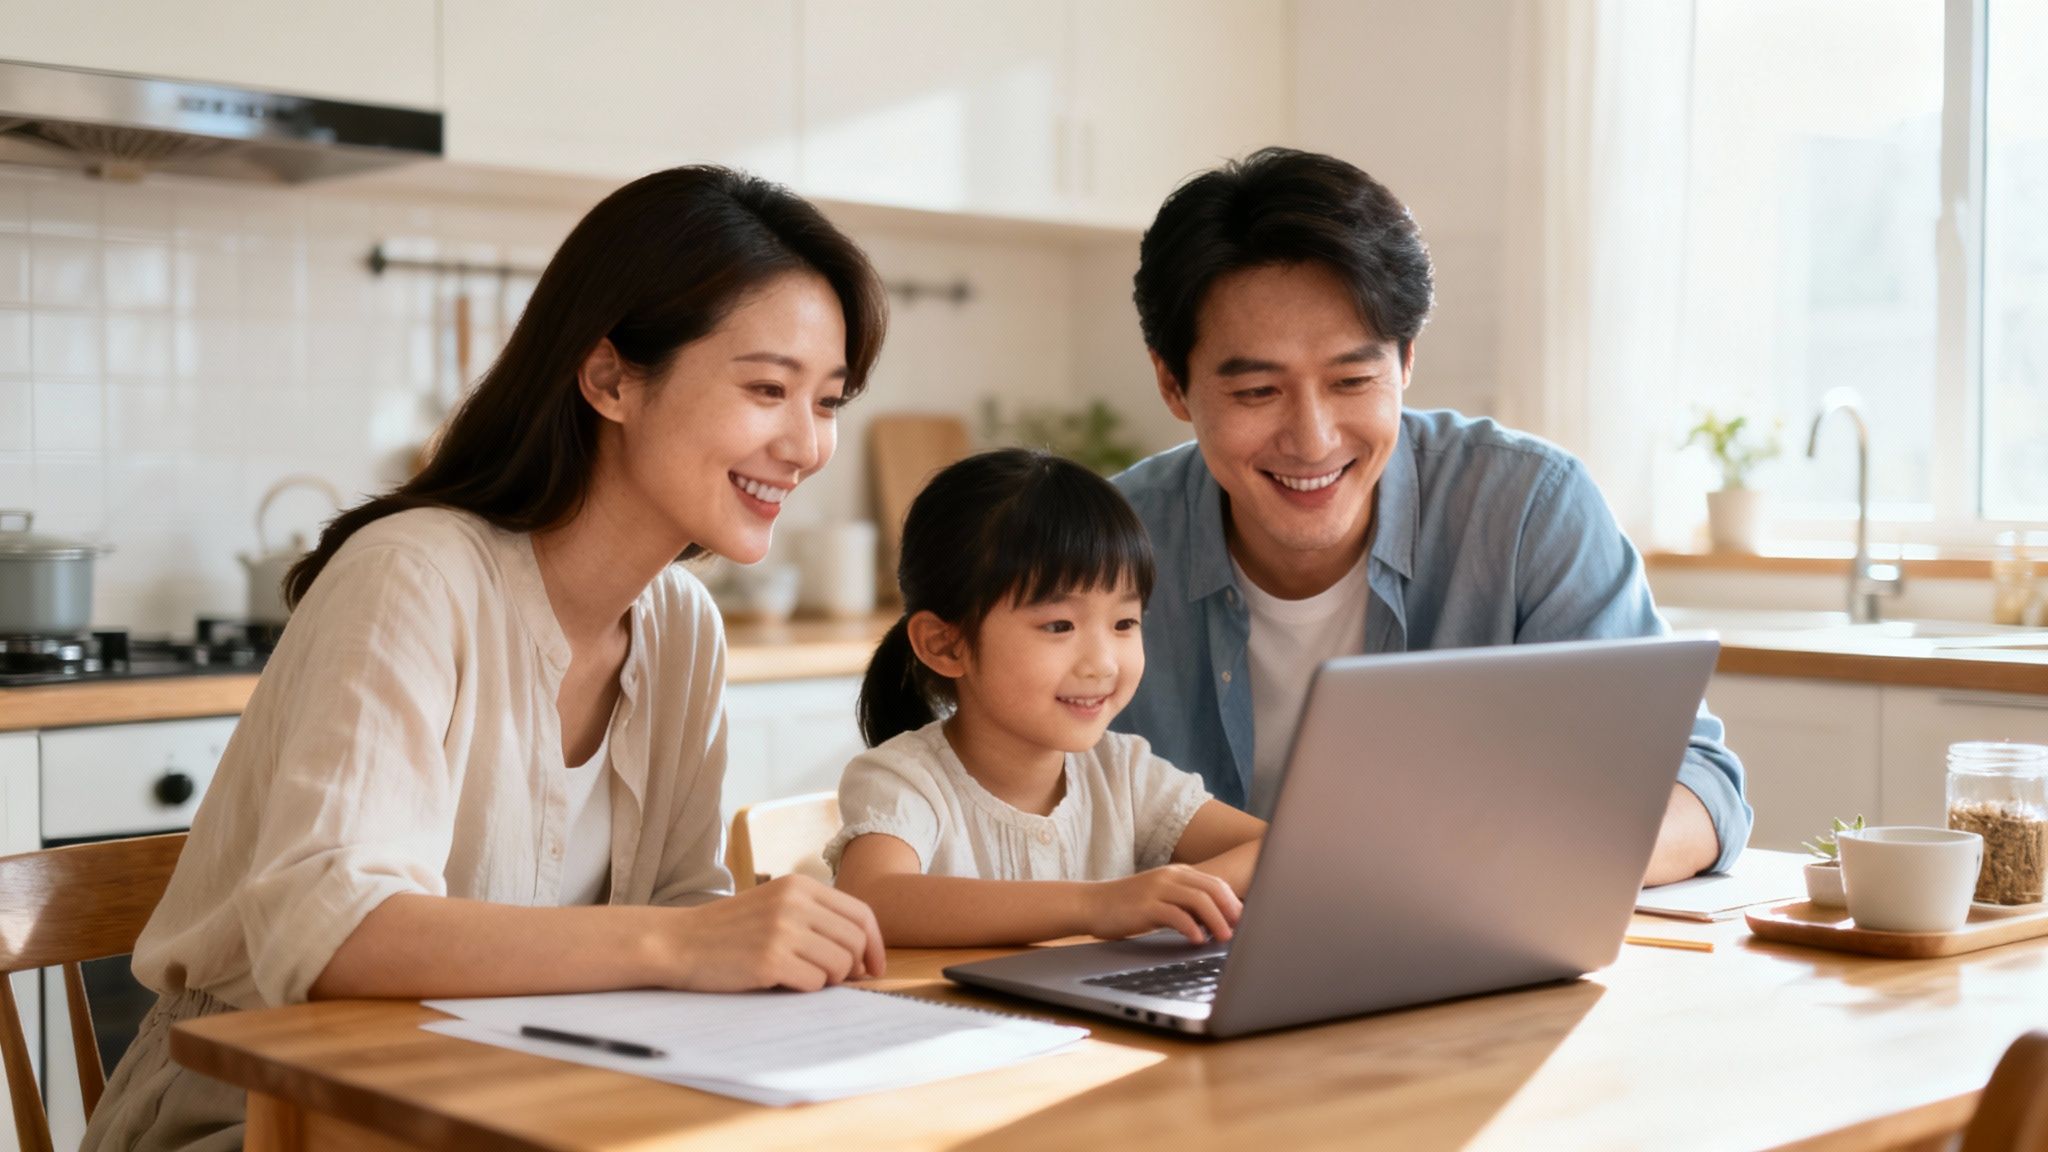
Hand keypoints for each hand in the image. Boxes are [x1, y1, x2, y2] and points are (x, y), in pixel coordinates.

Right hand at [660, 875, 886, 991]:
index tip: (874, 967)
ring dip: (827, 980)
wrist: (677, 942)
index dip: (875, 944)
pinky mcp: (770, 960)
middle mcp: (795, 902)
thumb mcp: (775, 906)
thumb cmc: (729, 931)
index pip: (861, 913)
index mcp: (800, 885)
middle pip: (855, 942)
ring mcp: (783, 930)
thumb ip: (815, 919)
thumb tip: (863, 958)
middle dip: (852, 967)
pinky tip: (782, 982)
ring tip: (799, 976)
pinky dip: (805, 988)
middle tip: (835, 980)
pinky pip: (814, 982)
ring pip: (840, 965)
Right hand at [1087, 865, 1243, 944]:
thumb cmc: (1128, 906)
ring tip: (1224, 938)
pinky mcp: (1145, 906)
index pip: (1215, 883)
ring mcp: (1157, 889)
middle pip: (1212, 889)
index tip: (1245, 921)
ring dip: (1216, 920)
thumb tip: (1216, 922)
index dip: (1234, 902)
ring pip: (1198, 900)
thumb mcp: (1161, 900)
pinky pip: (1175, 915)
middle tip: (1242, 930)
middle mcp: (1170, 877)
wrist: (1092, 904)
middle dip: (1231, 910)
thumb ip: (1186, 905)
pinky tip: (1197, 940)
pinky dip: (1191, 928)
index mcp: (1177, 873)